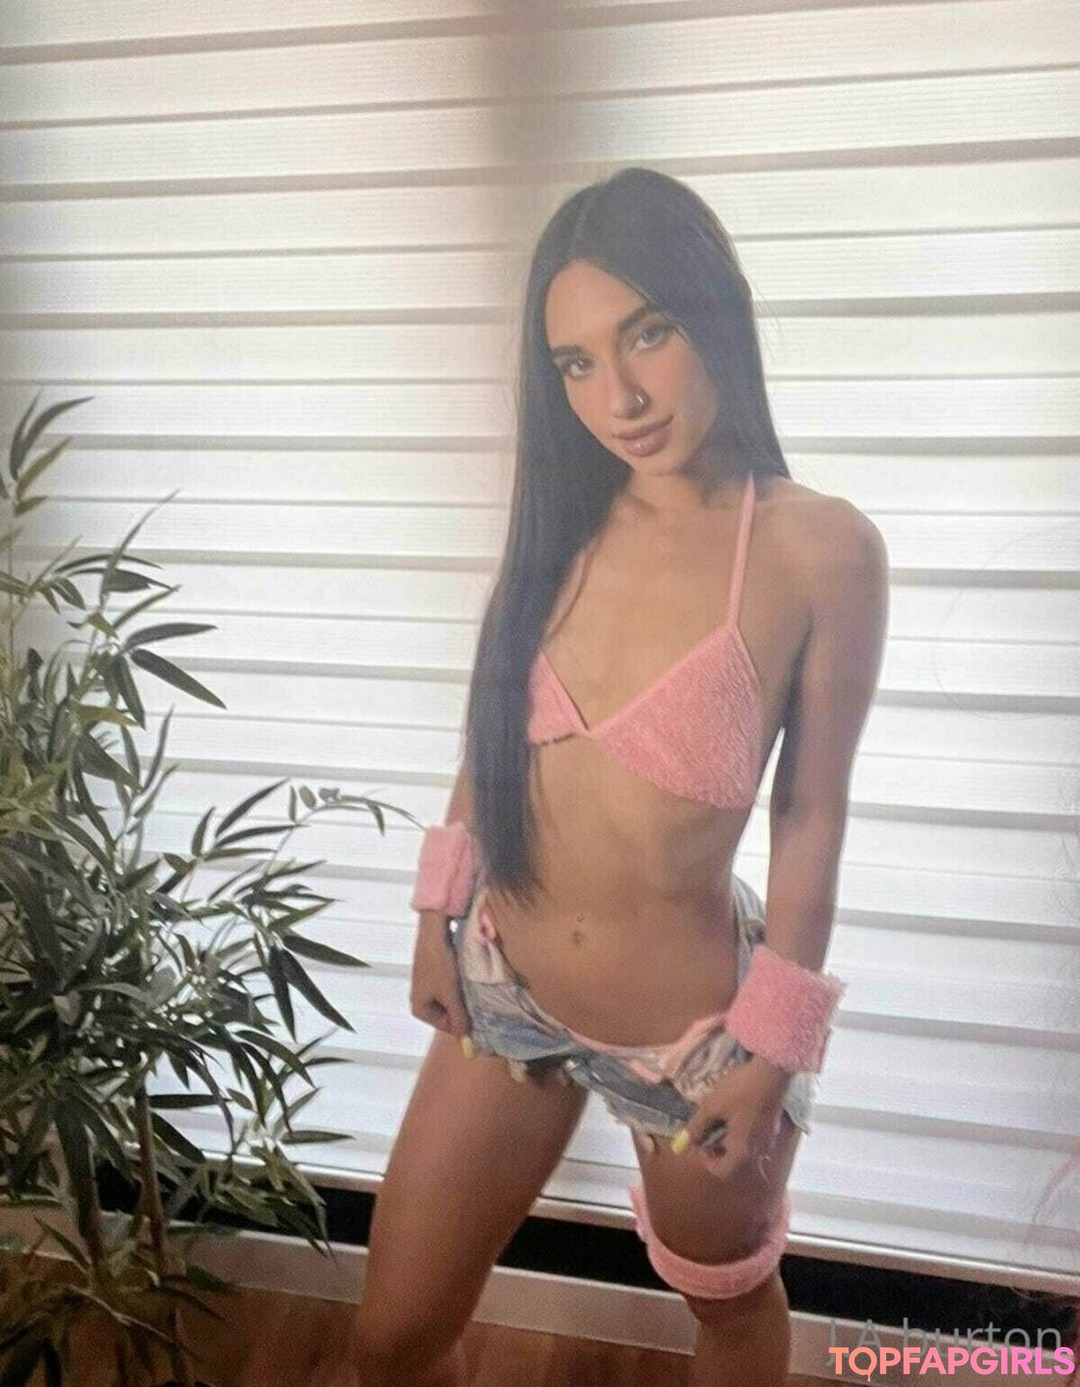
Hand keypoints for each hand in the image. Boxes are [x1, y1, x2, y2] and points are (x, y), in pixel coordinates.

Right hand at [409, 913, 471, 1040]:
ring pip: (451, 999)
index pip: (447, 1027)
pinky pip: (450, 987)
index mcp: (419, 1009)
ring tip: (473, 988)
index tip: (482, 1018)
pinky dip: (460, 985)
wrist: (433, 931)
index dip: (464, 1023)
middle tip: (480, 1001)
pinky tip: (468, 978)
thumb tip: (467, 1044)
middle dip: (464, 1008)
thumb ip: (459, 1019)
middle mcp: (420, 1000)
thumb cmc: (440, 964)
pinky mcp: (434, 974)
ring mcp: (427, 986)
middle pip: (449, 1014)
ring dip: (463, 996)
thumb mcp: (451, 995)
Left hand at [673, 1054, 788, 1180]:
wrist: (771, 1072)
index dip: (706, 1160)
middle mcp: (758, 1152)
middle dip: (718, 1149)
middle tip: (709, 1130)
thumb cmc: (740, 1091)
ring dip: (730, 1141)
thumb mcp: (712, 1107)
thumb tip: (681, 1143)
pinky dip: (742, 1133)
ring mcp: (768, 1140)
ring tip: (722, 1118)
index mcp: (742, 1152)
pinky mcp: (773, 1128)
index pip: (721, 1172)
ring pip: (744, 1151)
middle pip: (734, 1162)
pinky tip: (737, 1111)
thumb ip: (697, 1128)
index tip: (701, 1142)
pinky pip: (753, 1140)